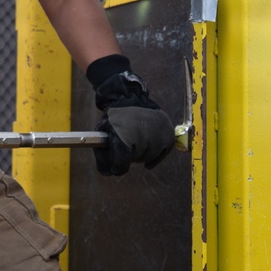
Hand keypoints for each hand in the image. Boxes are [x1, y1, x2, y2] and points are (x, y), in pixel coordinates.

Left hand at [87, 54, 174, 175]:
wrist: (130, 97)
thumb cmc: (116, 117)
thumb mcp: (103, 131)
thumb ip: (103, 154)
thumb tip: (109, 173)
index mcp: (124, 135)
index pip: (121, 164)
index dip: (117, 166)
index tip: (116, 165)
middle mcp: (143, 135)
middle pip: (136, 160)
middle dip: (130, 155)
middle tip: (127, 144)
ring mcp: (158, 134)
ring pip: (149, 157)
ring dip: (142, 154)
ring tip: (137, 141)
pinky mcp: (168, 133)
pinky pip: (162, 154)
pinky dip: (155, 155)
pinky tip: (148, 150)